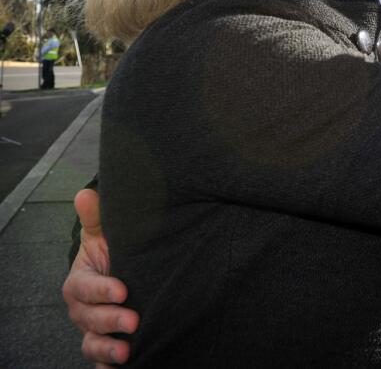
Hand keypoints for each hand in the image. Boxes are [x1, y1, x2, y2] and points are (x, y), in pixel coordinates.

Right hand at [62, 189, 137, 366]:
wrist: (127, 269)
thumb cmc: (114, 251)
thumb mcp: (107, 233)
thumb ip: (98, 217)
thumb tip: (85, 194)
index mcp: (81, 281)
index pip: (84, 288)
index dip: (101, 290)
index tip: (123, 290)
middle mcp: (84, 309)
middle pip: (88, 319)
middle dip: (109, 321)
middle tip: (133, 320)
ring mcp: (94, 329)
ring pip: (91, 344)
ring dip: (106, 350)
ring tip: (126, 353)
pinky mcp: (108, 344)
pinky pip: (101, 362)